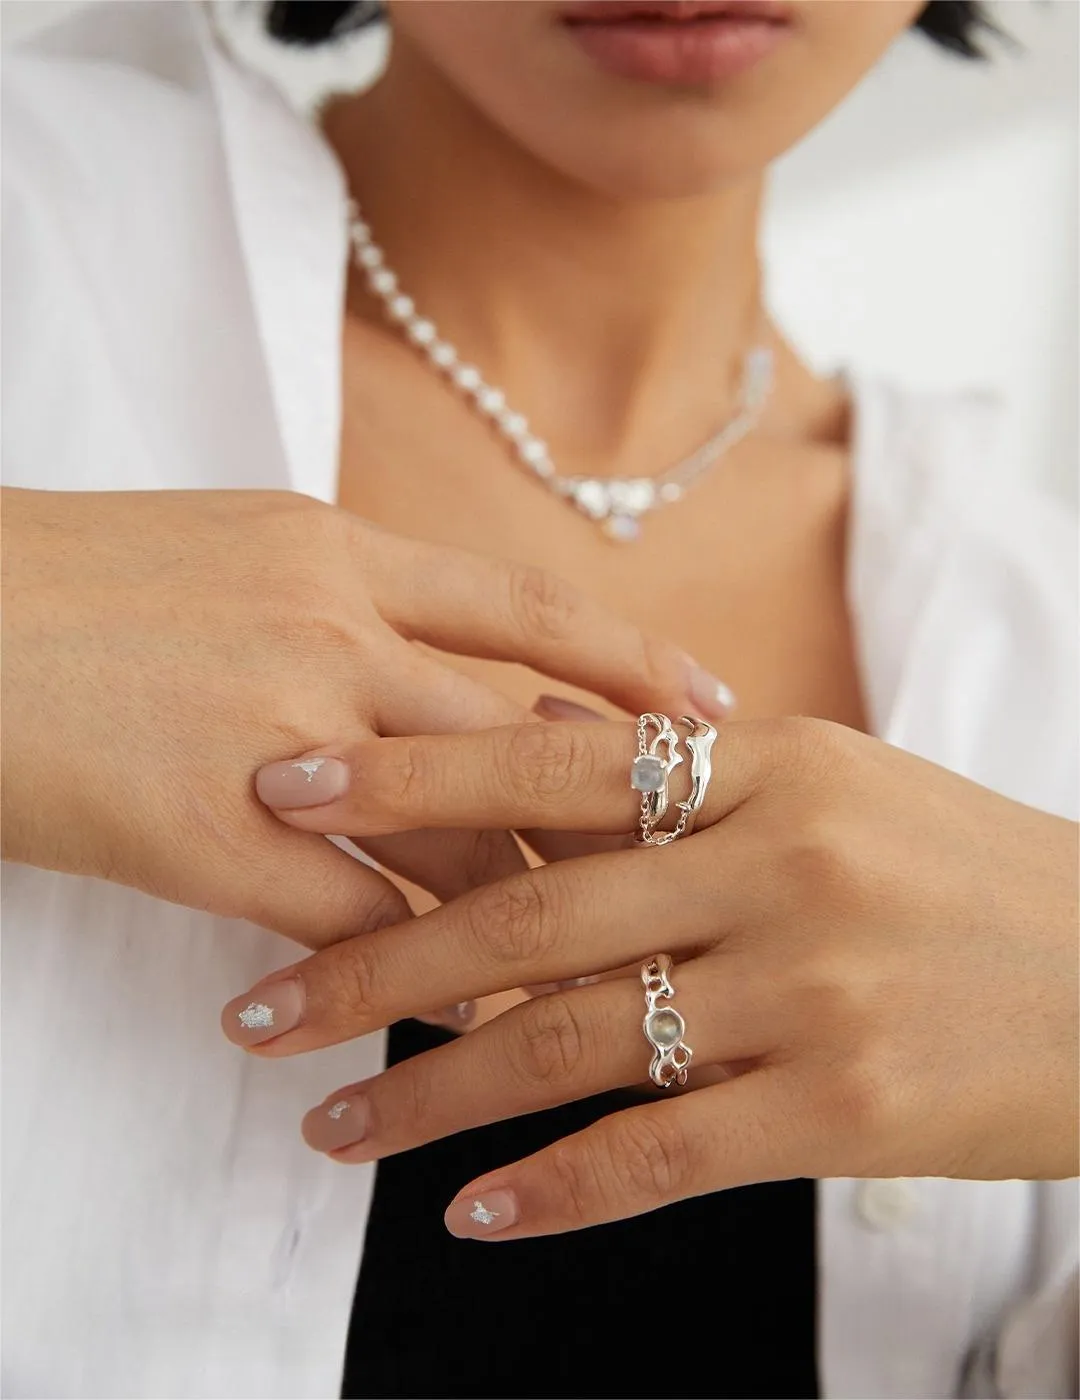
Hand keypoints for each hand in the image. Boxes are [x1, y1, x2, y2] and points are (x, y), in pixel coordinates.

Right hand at [0, 487, 716, 946]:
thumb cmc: (65, 584)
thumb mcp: (221, 552)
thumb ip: (332, 597)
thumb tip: (420, 657)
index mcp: (335, 549)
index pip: (527, 608)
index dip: (633, 662)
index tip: (716, 705)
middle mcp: (328, 630)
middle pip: (521, 737)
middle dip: (615, 812)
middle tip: (691, 869)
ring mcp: (276, 736)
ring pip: (462, 834)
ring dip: (539, 906)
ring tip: (603, 965)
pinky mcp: (207, 839)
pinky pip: (365, 923)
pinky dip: (430, 977)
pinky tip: (468, 1022)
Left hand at [225, 716, 1077, 1236]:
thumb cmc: (956, 872)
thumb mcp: (832, 783)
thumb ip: (679, 778)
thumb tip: (530, 732)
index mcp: (768, 762)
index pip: (548, 759)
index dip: (402, 776)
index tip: (279, 794)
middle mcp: (780, 863)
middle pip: (531, 915)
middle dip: (371, 965)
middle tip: (256, 1008)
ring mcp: (814, 988)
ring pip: (575, 1046)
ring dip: (433, 1093)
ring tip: (330, 1125)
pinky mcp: (846, 1109)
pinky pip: (664, 1155)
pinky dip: (557, 1190)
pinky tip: (471, 1212)